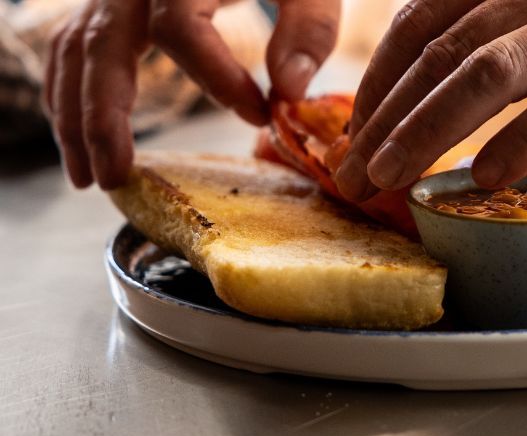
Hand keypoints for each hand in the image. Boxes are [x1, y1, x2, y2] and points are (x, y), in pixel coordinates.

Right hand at [44, 0, 339, 188]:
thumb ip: (307, 29)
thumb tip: (289, 94)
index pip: (180, 29)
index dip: (217, 79)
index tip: (260, 115)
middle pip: (101, 46)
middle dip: (103, 118)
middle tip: (116, 176)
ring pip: (74, 52)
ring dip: (74, 117)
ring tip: (91, 177)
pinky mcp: (108, 5)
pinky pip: (70, 45)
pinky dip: (67, 91)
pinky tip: (78, 136)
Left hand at [336, 0, 526, 200]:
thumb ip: (486, 45)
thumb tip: (413, 107)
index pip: (420, 22)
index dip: (378, 82)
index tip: (353, 135)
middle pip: (445, 50)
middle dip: (390, 118)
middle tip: (354, 174)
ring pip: (495, 70)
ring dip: (433, 129)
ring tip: (394, 180)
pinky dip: (522, 141)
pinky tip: (486, 177)